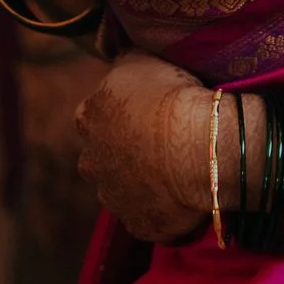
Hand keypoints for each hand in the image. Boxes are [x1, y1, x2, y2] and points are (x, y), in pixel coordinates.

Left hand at [72, 53, 209, 241]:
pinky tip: (185, 196)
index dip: (122, 115)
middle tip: (162, 144)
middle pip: (104, 158)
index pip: (95, 117)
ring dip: (143, 183)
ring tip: (177, 171)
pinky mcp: (138, 225)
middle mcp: (91, 162)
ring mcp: (113, 198)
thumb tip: (119, 57)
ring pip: (125, 190)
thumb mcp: (139, 60)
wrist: (196, 146)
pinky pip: (150, 217)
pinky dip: (164, 209)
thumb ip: (122, 63)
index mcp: (87, 119)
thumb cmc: (168, 97)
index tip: (147, 114)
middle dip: (126, 153)